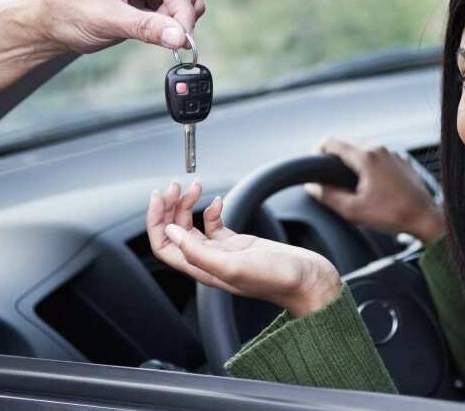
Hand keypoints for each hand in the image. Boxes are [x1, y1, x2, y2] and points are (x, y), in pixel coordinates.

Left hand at [38, 0, 204, 53]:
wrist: (53, 20)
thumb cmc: (68, 11)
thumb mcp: (109, 21)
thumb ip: (147, 28)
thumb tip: (180, 37)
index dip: (181, 13)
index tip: (184, 40)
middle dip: (176, 18)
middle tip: (162, 38)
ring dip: (173, 20)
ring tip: (146, 29)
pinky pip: (176, 4)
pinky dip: (169, 20)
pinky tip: (149, 25)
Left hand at [146, 181, 340, 317]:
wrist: (308, 279)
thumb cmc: (278, 278)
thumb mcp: (235, 266)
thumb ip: (199, 252)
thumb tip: (171, 232)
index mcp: (203, 269)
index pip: (164, 246)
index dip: (156, 221)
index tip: (160, 197)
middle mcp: (209, 261)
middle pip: (175, 233)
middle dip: (170, 207)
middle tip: (177, 185)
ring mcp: (223, 252)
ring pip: (192, 226)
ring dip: (187, 204)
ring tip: (194, 186)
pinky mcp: (238, 244)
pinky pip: (214, 224)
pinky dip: (211, 209)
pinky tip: (218, 201)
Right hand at [305, 138, 444, 244]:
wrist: (425, 218)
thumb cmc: (392, 214)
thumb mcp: (354, 210)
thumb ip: (329, 196)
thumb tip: (312, 187)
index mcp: (365, 157)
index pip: (332, 142)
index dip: (317, 151)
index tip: (314, 165)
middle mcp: (380, 149)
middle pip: (348, 143)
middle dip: (336, 157)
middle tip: (330, 177)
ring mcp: (393, 153)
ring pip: (365, 148)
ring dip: (354, 160)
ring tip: (350, 181)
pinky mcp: (402, 161)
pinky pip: (380, 156)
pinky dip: (371, 164)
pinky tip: (372, 182)